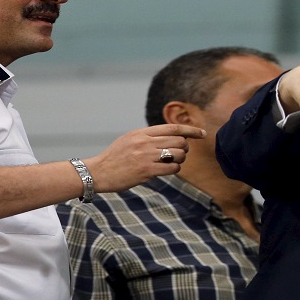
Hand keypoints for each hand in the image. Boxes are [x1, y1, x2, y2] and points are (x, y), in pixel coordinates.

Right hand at [86, 124, 205, 192]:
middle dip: (184, 148)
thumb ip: (148, 137)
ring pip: (178, 154)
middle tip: (179, 154)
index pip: (173, 127)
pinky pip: (172, 168)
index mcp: (142, 133)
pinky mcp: (146, 171)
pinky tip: (167, 170)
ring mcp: (146, 156)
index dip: (191, 130)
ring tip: (171, 162)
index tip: (202, 133)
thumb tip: (171, 136)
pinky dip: (174, 169)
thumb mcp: (129, 140)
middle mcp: (145, 142)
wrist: (98, 172)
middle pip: (179, 140)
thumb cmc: (115, 158)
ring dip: (180, 159)